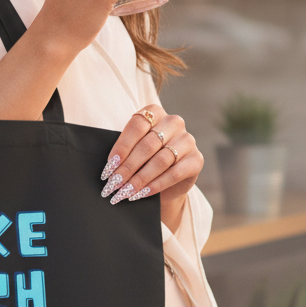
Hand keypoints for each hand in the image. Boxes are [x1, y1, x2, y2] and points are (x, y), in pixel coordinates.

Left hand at [99, 104, 202, 229]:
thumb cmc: (145, 158)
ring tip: (125, 192)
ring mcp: (187, 140)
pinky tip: (141, 194)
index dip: (121, 147)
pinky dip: (155, 185)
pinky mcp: (196, 159)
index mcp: (154, 113)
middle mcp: (173, 122)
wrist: (169, 178)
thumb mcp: (134, 149)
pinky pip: (174, 173)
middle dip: (127, 168)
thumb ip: (125, 152)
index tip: (108, 167)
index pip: (136, 126)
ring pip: (160, 161)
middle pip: (147, 145)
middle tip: (113, 184)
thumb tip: (108, 171)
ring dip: (139, 179)